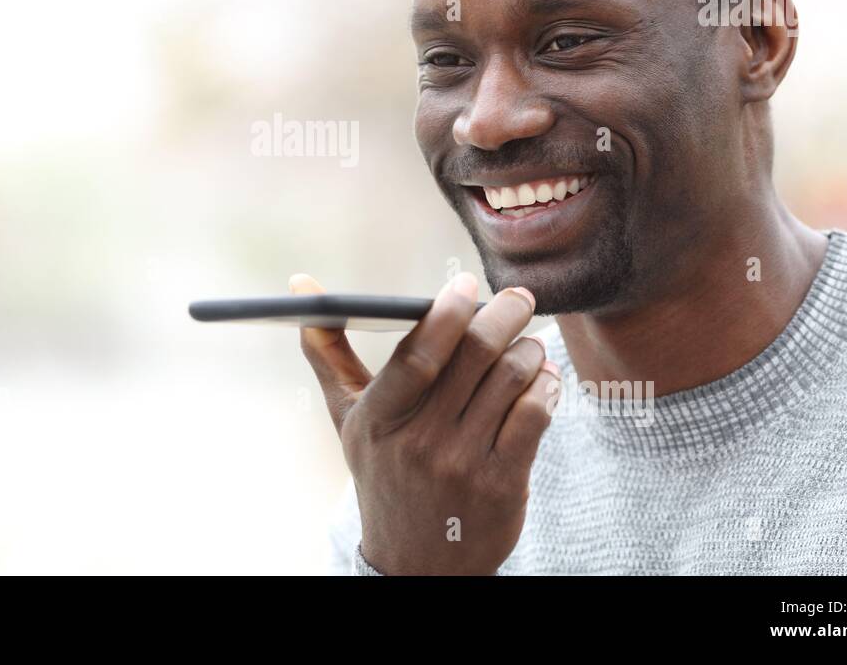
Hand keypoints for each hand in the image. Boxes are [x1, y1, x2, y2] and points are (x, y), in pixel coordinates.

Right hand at [291, 271, 560, 574]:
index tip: (463, 284)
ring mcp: (463, 464)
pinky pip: (535, 416)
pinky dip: (546, 386)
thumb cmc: (383, 473)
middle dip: (504, 315)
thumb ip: (328, 352)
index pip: (418, 355)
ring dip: (529, 349)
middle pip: (474, 356)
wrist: (414, 562)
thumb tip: (301, 286)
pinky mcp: (502, 484)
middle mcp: (420, 441)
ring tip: (529, 343)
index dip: (446, 312)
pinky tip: (542, 378)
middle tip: (517, 299)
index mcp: (379, 418)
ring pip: (511, 379)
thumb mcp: (349, 418)